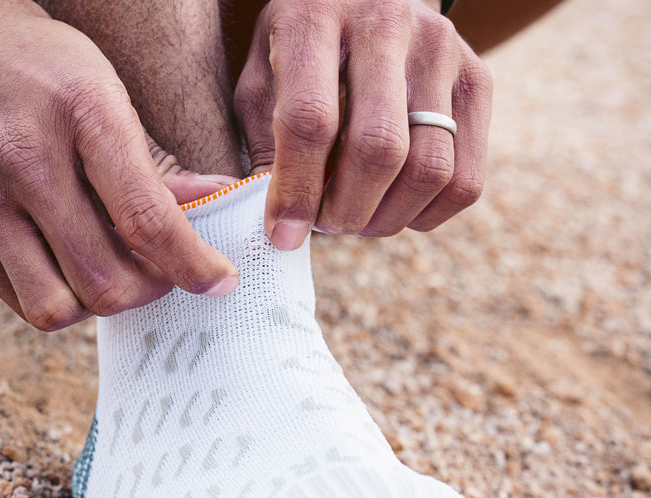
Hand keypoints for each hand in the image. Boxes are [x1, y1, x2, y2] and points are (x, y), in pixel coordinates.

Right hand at [0, 0, 238, 330]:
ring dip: (95, 303)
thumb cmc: (31, 62)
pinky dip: (54, 294)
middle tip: (158, 273)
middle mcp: (25, 160)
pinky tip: (64, 262)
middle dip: (147, 292)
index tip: (218, 282)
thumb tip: (212, 203)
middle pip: (105, 282)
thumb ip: (154, 162)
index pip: (148, 221)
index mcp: (82, 113)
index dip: (193, 266)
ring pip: (57, 308)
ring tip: (106, 271)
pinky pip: (17, 298)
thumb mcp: (102, 89)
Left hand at [234, 0, 491, 247]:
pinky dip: (426, 215)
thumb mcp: (262, 79)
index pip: (311, 119)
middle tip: (325, 225)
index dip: (297, 191)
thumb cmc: (301, 51)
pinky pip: (465, 180)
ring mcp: (441, 51)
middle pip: (379, 148)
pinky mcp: (476, 80)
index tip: (284, 235)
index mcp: (316, 18)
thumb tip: (284, 223)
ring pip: (430, 170)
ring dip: (386, 219)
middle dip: (346, 211)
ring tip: (355, 217)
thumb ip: (265, 143)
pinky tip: (393, 207)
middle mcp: (387, 24)